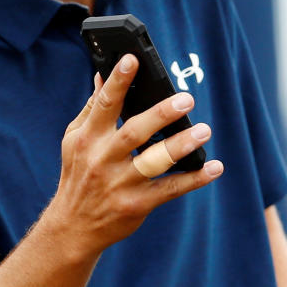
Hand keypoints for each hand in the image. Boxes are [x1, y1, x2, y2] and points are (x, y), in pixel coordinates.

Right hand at [52, 54, 221, 255]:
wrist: (73, 227)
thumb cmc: (78, 176)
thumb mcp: (74, 141)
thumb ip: (91, 109)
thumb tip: (101, 74)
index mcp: (88, 138)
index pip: (105, 104)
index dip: (119, 81)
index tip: (133, 59)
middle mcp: (103, 159)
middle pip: (134, 132)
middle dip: (160, 114)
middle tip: (187, 99)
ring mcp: (120, 184)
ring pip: (154, 162)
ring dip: (180, 145)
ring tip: (204, 131)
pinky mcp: (136, 205)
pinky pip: (169, 190)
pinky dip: (193, 180)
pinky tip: (214, 168)